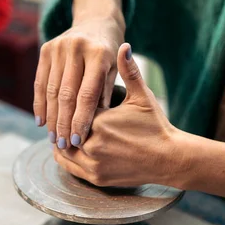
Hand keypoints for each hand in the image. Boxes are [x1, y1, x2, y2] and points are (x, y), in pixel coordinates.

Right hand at [34, 0, 124, 149]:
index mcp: (99, 54)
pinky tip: (41, 122)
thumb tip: (94, 127)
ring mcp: (59, 47)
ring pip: (51, 90)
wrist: (96, 21)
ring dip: (51, 117)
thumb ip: (105, 95)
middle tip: (63, 145)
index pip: (87, 95)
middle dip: (64, 123)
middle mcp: (77, 48)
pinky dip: (40, 103)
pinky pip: (40, 81)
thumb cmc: (110, 54)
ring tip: (53, 138)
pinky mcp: (46, 48)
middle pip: (66, 95)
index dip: (81, 120)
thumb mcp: (116, 71)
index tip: (78, 141)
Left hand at [54, 43, 179, 187]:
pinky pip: (70, 167)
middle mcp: (93, 145)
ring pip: (63, 151)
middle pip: (65, 130)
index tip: (66, 96)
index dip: (69, 104)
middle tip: (55, 113)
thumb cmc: (156, 126)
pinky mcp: (96, 178)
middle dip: (61, 123)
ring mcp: (93, 164)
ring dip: (60, 141)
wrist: (169, 159)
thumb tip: (124, 46)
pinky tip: (66, 148)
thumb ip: (130, 71)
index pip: (73, 109)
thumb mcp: (142, 96)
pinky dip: (65, 157)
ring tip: (60, 130)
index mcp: (100, 122)